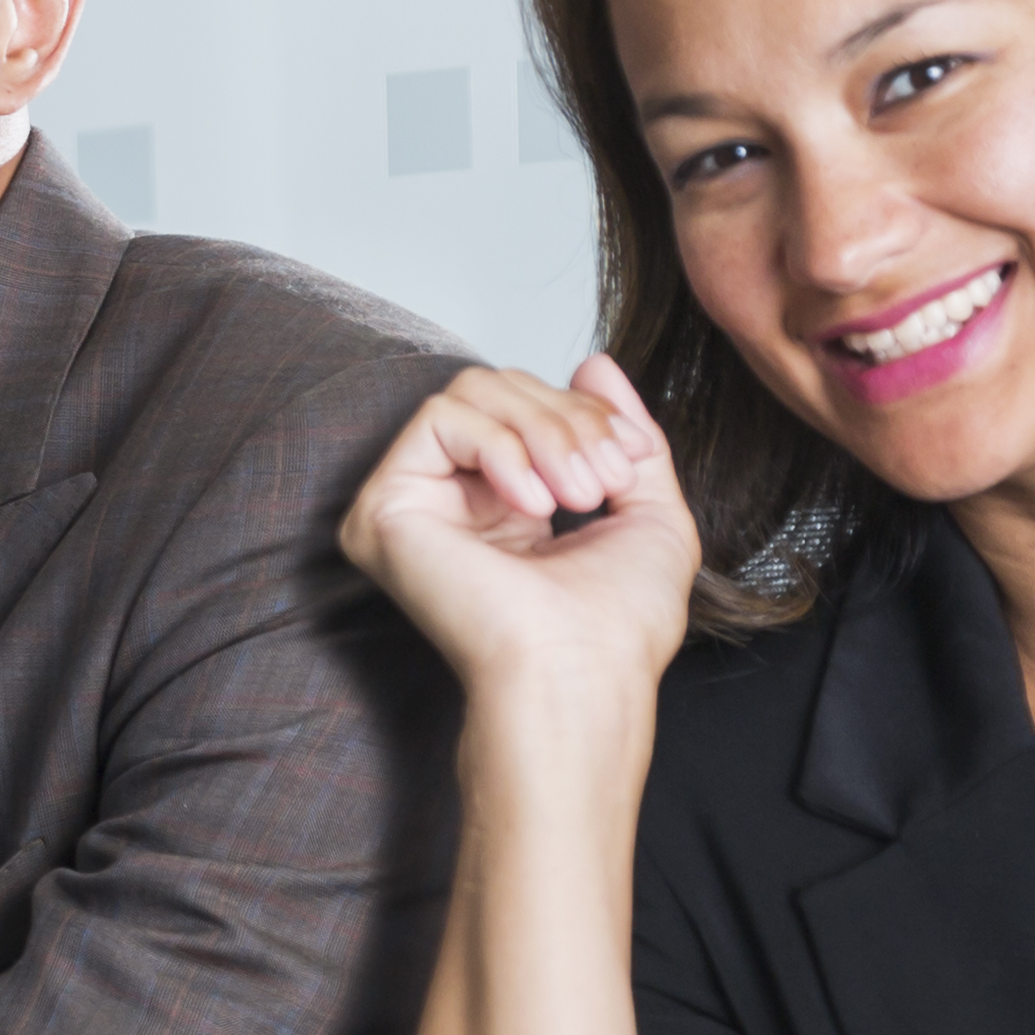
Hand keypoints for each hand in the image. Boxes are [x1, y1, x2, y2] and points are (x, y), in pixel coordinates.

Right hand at [339, 356, 700, 710]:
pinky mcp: (383, 508)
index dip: (585, 414)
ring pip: (470, 392)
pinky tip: (531, 505)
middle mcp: (449, 501)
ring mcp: (411, 503)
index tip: (628, 460)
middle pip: (499, 387)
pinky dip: (500, 447)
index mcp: (502, 506)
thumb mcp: (651, 511)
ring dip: (541, 430)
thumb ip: (625, 434)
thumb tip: (593, 362)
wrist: (582, 672)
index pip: (527, 406)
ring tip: (572, 495)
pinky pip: (439, 417)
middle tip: (600, 480)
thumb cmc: (616, 626)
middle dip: (567, 419)